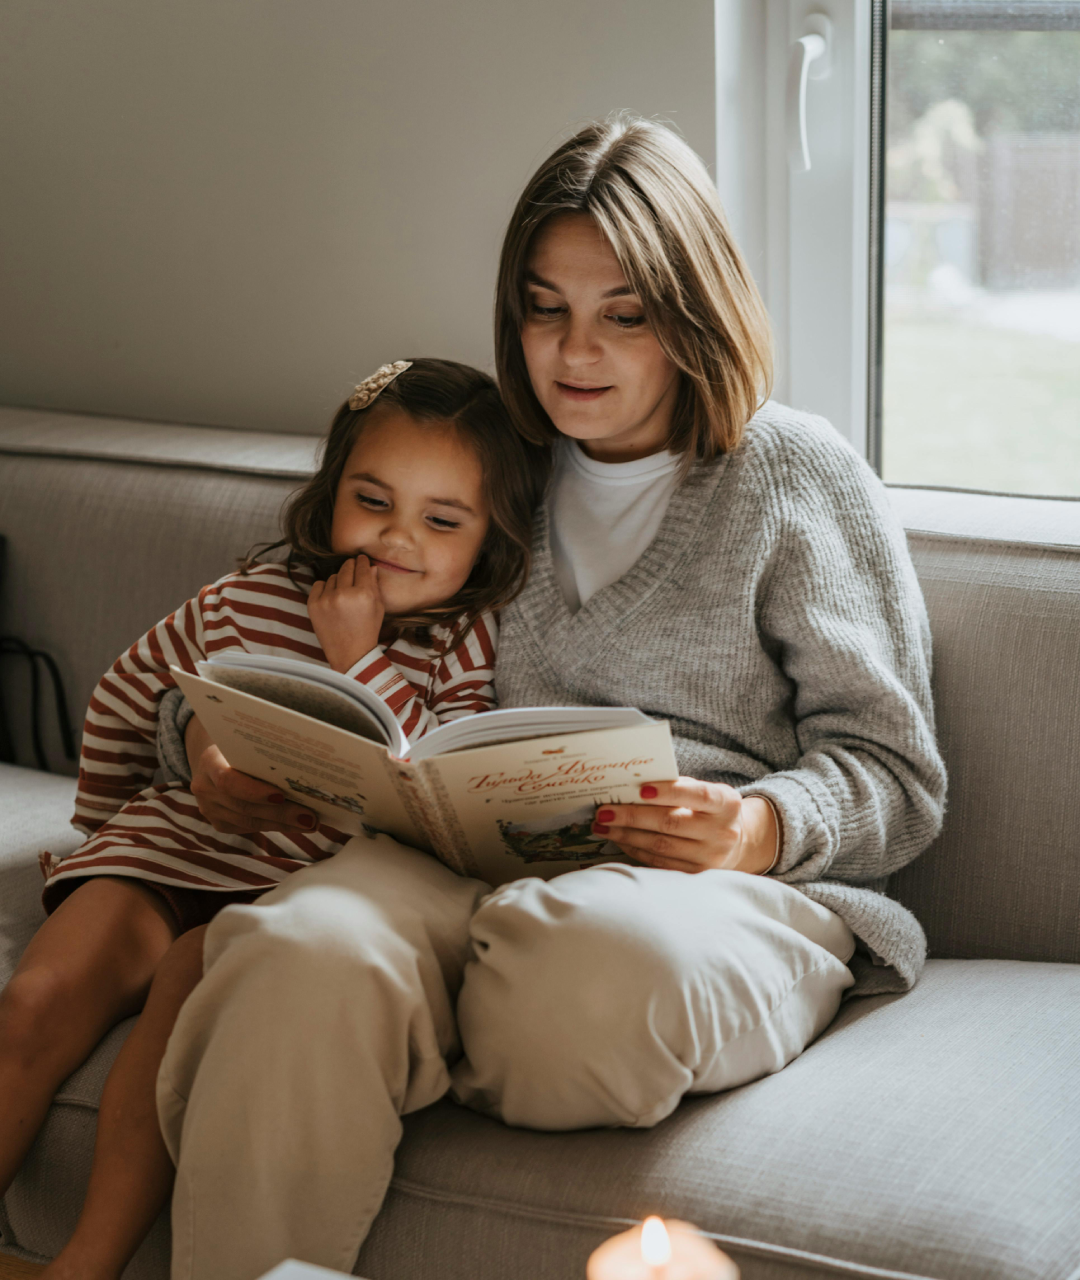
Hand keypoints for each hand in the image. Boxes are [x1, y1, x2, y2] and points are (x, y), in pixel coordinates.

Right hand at [186, 716, 317, 835]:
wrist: (215, 758)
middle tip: (310, 817)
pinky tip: (295, 824)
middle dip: (280, 813)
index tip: (282, 795)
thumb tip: (307, 769)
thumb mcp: (247, 743)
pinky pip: (248, 827)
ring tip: (310, 823)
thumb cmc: (240, 747)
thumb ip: (265, 754)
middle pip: (243, 806)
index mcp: (210, 761)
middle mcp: (204, 787)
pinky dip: (274, 826)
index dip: (254, 791)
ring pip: (248, 821)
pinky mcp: (219, 822)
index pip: (228, 780)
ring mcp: (209, 807)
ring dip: (282, 824)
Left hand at [307, 556, 384, 672]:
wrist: (350, 654)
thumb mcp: (378, 608)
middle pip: (346, 568)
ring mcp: (326, 599)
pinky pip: (318, 585)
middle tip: (353, 568)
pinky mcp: (313, 605)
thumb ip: (374, 585)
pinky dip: (324, 589)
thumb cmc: (367, 631)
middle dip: (351, 566)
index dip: (363, 561)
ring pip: (332, 577)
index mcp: (363, 594)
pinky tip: (331, 598)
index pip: (362, 567)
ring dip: (338, 581)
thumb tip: (371, 567)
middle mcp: (344, 594)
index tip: (362, 559)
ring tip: (343, 593)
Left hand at [592, 777, 777, 874]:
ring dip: (627, 834)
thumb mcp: (706, 792)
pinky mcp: (695, 875)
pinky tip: (618, 838)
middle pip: (671, 823)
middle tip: (604, 811)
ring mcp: (709, 857)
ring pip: (661, 846)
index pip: (698, 795)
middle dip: (633, 816)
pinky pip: (659, 862)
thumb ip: (678, 786)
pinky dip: (634, 849)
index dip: (669, 792)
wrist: (734, 842)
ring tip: (603, 825)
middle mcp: (721, 832)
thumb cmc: (710, 809)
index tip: (640, 788)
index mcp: (726, 804)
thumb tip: (632, 785)